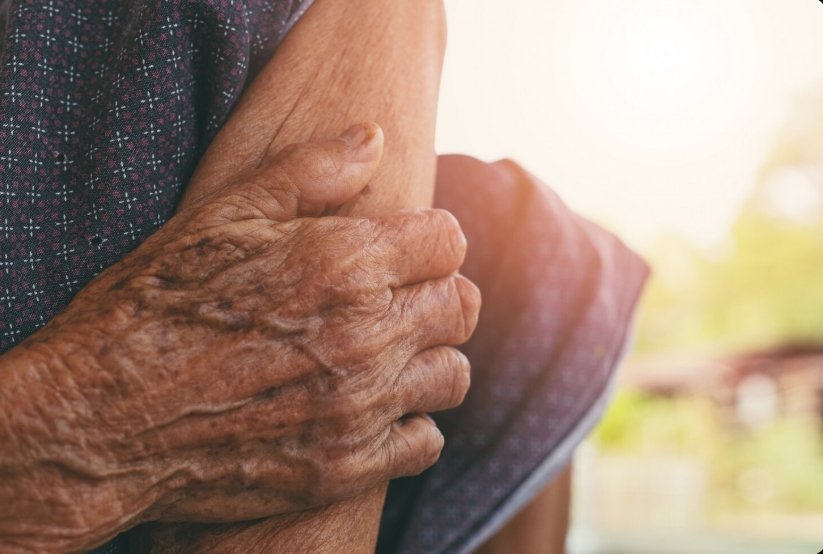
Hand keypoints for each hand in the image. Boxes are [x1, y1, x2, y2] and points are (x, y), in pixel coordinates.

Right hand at [0, 124, 479, 551]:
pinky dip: (410, 421)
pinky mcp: (345, 465)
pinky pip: (423, 440)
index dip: (428, 238)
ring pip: (451, 374)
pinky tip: (374, 406)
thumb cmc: (155, 306)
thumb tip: (374, 137)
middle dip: (435, 292)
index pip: (448, 241)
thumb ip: (311, 172)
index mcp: (344, 265)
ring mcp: (360, 407)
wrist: (102, 418)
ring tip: (388, 350)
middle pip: (460, 304)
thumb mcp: (224, 216)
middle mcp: (366, 336)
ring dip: (428, 356)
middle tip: (397, 295)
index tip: (403, 247)